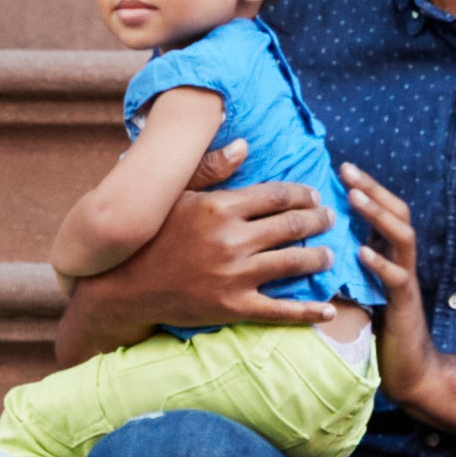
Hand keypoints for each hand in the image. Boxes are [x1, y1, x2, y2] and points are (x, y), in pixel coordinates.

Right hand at [140, 152, 346, 328]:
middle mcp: (233, 239)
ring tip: (329, 254)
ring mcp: (235, 275)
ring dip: (319, 257)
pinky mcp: (233, 307)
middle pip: (292, 225)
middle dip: (318, 220)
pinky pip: (281, 311)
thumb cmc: (150, 236)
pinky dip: (309, 312)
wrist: (125, 286)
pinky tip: (329, 310)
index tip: (314, 196)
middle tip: (330, 219)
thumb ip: (211, 168)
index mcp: (221, 207)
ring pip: (293, 262)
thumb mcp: (176, 194)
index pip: (277, 195)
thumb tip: (244, 144)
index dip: (302, 194)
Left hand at [342, 166, 435, 411]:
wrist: (409, 372)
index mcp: (389, 256)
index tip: (339, 168)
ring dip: (378, 215)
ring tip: (356, 199)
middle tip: (346, 169)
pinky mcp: (405, 305)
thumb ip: (342, 269)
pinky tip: (363, 252)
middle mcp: (401, 262)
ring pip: (402, 238)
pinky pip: (397, 278)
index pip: (382, 211)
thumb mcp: (356, 292)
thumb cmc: (377, 333)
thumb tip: (308, 249)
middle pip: (396, 213)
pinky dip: (380, 263)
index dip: (365, 188)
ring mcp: (407, 281)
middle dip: (371, 189)